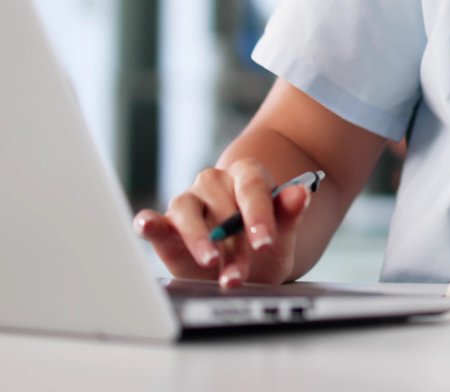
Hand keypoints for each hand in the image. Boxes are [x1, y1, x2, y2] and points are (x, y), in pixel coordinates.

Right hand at [132, 159, 312, 287]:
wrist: (245, 265)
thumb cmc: (264, 245)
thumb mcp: (283, 234)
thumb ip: (290, 214)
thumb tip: (301, 194)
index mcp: (247, 175)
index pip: (252, 187)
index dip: (259, 215)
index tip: (265, 241)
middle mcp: (215, 182)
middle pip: (221, 206)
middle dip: (232, 244)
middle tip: (241, 273)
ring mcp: (189, 201)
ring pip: (186, 209)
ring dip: (197, 238)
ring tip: (209, 261)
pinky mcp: (167, 225)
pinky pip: (156, 220)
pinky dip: (150, 223)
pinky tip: (147, 225)